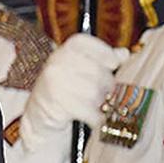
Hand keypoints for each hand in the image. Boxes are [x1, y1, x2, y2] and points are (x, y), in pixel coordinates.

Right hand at [22, 33, 128, 152]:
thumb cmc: (64, 91)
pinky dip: (95, 117)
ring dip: (100, 103)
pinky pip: (87, 110)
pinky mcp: (55, 105)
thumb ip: (101, 60)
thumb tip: (124, 54)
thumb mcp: (80, 70)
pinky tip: (94, 118)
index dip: (105, 53)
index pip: (88, 44)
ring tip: (96, 106)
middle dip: (107, 86)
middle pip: (97, 71)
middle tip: (105, 93)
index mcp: (62, 52)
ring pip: (94, 92)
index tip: (113, 64)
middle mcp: (55, 64)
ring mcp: (53, 84)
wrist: (39, 117)